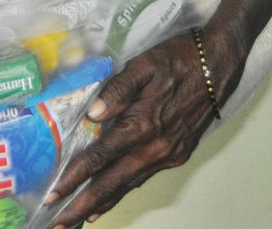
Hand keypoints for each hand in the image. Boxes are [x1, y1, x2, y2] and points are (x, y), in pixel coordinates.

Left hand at [45, 30, 242, 226]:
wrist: (218, 65)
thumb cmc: (177, 59)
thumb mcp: (144, 64)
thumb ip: (117, 90)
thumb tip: (92, 114)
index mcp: (141, 125)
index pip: (100, 158)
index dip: (75, 178)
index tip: (53, 194)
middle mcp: (154, 148)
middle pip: (112, 184)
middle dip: (82, 206)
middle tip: (58, 224)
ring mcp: (167, 154)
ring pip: (128, 185)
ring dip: (102, 203)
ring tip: (80, 218)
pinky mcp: (177, 154)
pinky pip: (144, 178)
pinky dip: (124, 190)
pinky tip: (112, 197)